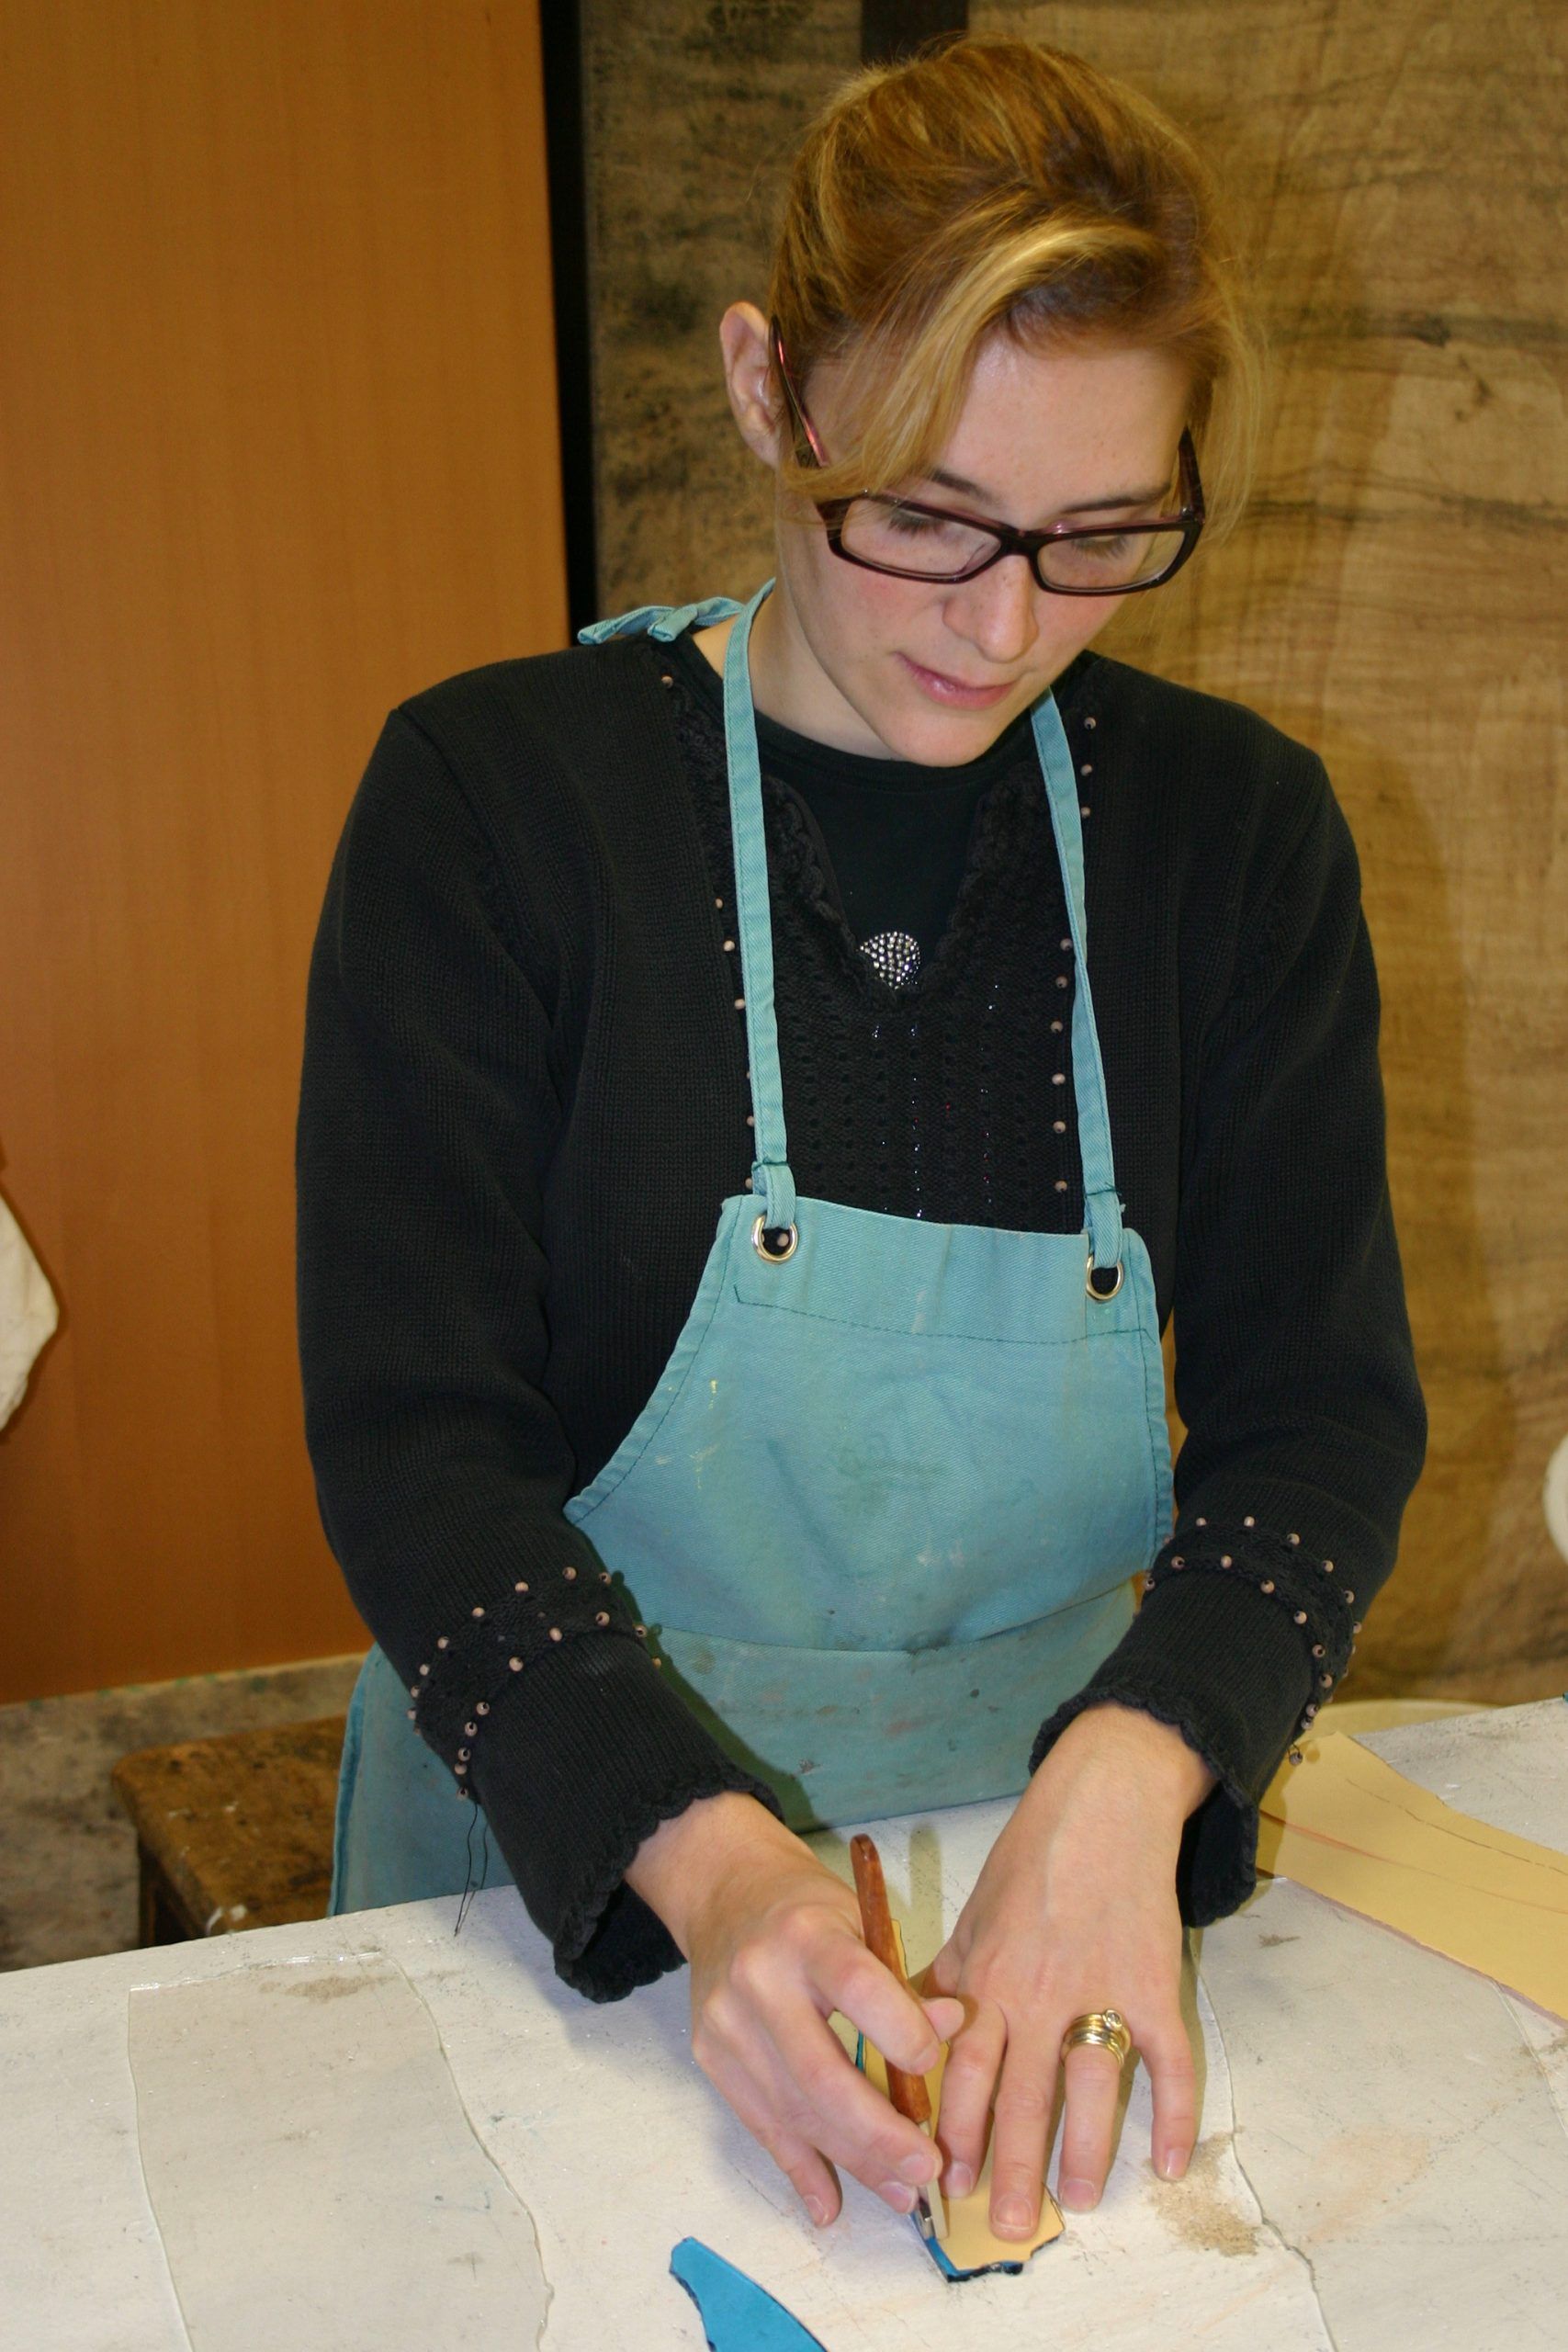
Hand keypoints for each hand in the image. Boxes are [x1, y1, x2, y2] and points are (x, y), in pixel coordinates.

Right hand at [626, 1792, 965, 2226]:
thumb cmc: (808, 1910)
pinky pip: (760, 2125)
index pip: (857, 1988)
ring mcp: (727, 2023)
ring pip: (793, 2110)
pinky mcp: (711, 2057)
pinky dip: (798, 2167)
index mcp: (806, 1934)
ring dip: (850, 2161)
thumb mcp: (859, 1920)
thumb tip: (953, 2028)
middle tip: (926, 2168)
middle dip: (878, 2132)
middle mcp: (758, 1979)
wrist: (726, 1893)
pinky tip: (828, 2204)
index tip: (932, 2068)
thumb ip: (900, 1979)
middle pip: (820, 2072)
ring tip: (899, 2192)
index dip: (900, 2033)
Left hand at [924, 1704, 1212, 2236]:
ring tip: (1082, 2202)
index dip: (957, 2129)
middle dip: (1013, 2164)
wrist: (1102, 1803)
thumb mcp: (974, 1914)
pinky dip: (1171, 2110)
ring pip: (1092, 2085)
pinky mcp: (1154, 1982)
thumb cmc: (1030, 1859)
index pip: (966, 2068)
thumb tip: (911, 2030)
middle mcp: (1040, 1991)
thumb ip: (949, 1978)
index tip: (948, 2181)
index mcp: (990, 1976)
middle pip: (1024, 2092)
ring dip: (1088, 2149)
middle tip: (1009, 2224)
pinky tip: (1169, 2161)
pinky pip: (1168, 2058)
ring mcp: (1101, 1988)